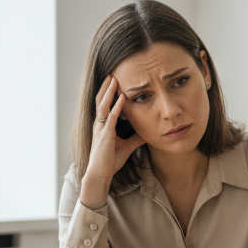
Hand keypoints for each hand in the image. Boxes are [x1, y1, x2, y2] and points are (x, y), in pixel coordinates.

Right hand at [80, 76, 145, 208]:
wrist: (101, 174)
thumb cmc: (111, 161)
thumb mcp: (127, 146)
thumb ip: (136, 138)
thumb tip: (147, 132)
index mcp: (103, 125)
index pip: (105, 105)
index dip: (108, 93)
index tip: (114, 81)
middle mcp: (100, 124)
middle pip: (101, 100)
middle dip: (106, 87)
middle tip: (112, 73)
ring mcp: (101, 128)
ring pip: (103, 105)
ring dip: (109, 91)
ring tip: (114, 79)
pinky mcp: (105, 135)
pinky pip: (111, 117)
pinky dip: (117, 107)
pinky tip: (123, 98)